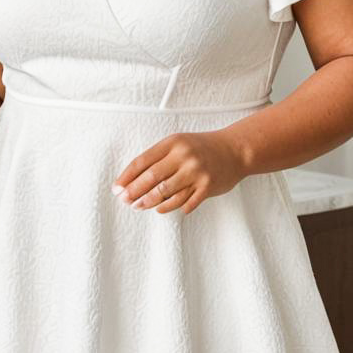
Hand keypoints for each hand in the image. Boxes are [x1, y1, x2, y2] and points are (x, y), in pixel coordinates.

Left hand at [111, 130, 247, 215]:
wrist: (235, 150)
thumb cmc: (201, 148)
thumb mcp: (179, 144)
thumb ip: (159, 158)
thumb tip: (131, 180)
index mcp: (173, 143)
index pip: (143, 161)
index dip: (127, 176)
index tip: (116, 188)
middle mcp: (184, 156)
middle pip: (151, 178)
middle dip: (134, 191)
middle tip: (125, 201)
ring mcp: (197, 172)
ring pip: (166, 192)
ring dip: (149, 202)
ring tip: (139, 206)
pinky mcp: (207, 187)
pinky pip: (184, 202)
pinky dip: (170, 207)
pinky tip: (160, 209)